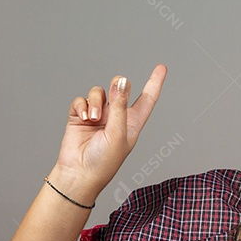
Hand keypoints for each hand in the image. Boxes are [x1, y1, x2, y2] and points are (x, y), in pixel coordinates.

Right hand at [48, 64, 166, 202]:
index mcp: (133, 123)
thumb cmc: (104, 160)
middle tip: (115, 89)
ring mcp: (98, 116)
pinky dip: (82, 106)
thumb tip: (122, 81)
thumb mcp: (118, 133)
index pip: (147, 98)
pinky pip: (81, 100)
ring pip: (99, 92)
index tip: (162, 67)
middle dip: (117, 85)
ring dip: (96, 101)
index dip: (154, 82)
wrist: (78, 173)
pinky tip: (84, 118)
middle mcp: (116, 117)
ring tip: (93, 118)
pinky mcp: (80, 116)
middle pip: (120, 88)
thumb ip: (120, 106)